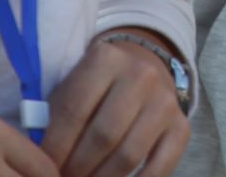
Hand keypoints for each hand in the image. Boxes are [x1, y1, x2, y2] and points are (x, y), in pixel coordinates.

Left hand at [43, 30, 190, 176]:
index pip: (73, 111)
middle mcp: (140, 75)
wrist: (144, 68)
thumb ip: (55, 118)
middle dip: (77, 168)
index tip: (43, 168)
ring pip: (129, 155)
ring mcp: (165, 101)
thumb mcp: (72, 87)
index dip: (54, 148)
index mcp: (105, 59)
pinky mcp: (182, 125)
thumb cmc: (96, 88)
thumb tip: (43, 161)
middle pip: (103, 136)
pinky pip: (160, 166)